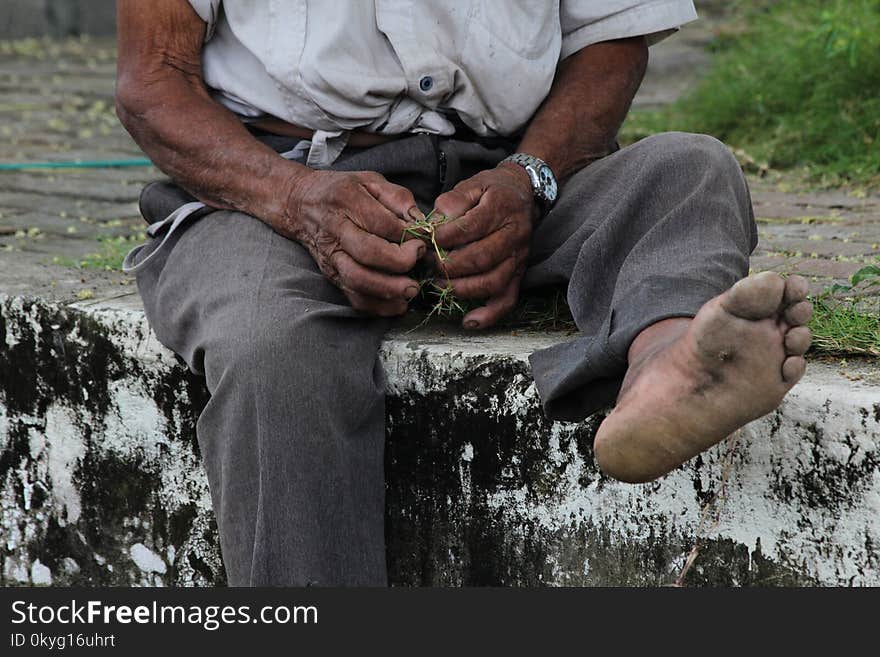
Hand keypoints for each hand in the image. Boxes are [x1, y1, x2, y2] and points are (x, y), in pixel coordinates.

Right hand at [280, 170, 425, 316]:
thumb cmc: (343, 191)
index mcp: (347, 201)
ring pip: (358, 279)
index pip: (380, 223)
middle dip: (398, 262)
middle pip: (367, 252)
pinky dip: (377, 306)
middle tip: (418, 260)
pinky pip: (353, 297)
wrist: (300, 204)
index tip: (422, 238)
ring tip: (412, 289)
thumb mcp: (371, 181)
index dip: (406, 234)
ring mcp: (332, 256)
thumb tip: (420, 223)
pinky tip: (398, 304)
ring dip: (388, 289)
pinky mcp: (332, 275)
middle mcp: (336, 230)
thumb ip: (398, 198)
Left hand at [432, 163, 538, 328]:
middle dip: (450, 265)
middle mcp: (514, 235)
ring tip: (439, 285)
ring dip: (463, 289)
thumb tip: (436, 221)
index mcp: (501, 209)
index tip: (428, 240)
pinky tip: (469, 322)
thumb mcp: (473, 184)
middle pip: (482, 258)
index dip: (446, 237)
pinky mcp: (518, 274)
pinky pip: (507, 300)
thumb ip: (454, 199)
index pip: (472, 227)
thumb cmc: (492, 190)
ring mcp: (518, 258)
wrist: (524, 193)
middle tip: (430, 264)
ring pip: (493, 281)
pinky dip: (489, 315)